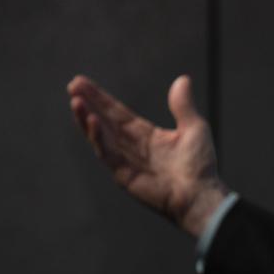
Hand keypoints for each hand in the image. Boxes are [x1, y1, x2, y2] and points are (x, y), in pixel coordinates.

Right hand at [67, 74, 227, 236]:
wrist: (201, 194)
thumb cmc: (200, 165)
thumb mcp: (194, 128)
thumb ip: (183, 105)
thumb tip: (183, 79)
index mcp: (147, 136)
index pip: (118, 113)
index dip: (101, 99)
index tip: (82, 83)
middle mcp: (132, 147)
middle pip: (105, 121)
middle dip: (89, 104)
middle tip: (72, 85)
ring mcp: (126, 162)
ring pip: (101, 136)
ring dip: (87, 119)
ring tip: (76, 101)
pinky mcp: (124, 175)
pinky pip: (108, 154)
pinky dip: (99, 138)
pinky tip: (93, 121)